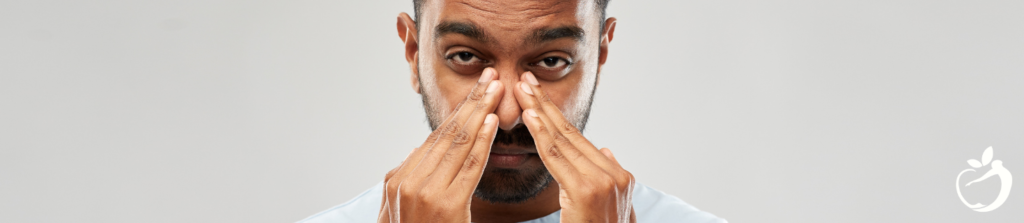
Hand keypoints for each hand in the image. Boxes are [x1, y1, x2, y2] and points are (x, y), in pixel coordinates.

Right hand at [378, 68, 503, 222]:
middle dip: (471, 102)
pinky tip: (492, 121)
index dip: (458, 112)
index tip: (476, 90)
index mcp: (398, 181)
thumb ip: (412, 183)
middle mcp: (407, 182)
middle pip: (446, 134)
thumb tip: (419, 155)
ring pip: (458, 143)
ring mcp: (425, 192)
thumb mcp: (403, 212)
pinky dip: (481, 141)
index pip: (435, 140)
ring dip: (480, 111)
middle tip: (490, 76)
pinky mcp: (446, 205)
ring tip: (497, 88)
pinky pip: (468, 167)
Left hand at [514, 72, 636, 222]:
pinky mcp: (588, 191)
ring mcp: (605, 181)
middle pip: (571, 135)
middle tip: (524, 80)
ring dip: (540, 112)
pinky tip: (530, 117)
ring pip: (563, 141)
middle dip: (545, 105)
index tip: (536, 96)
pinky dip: (543, 135)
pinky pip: (559, 158)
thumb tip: (607, 150)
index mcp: (619, 176)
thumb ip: (604, 180)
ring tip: (521, 90)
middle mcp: (616, 174)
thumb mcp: (608, 209)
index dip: (556, 116)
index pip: (579, 140)